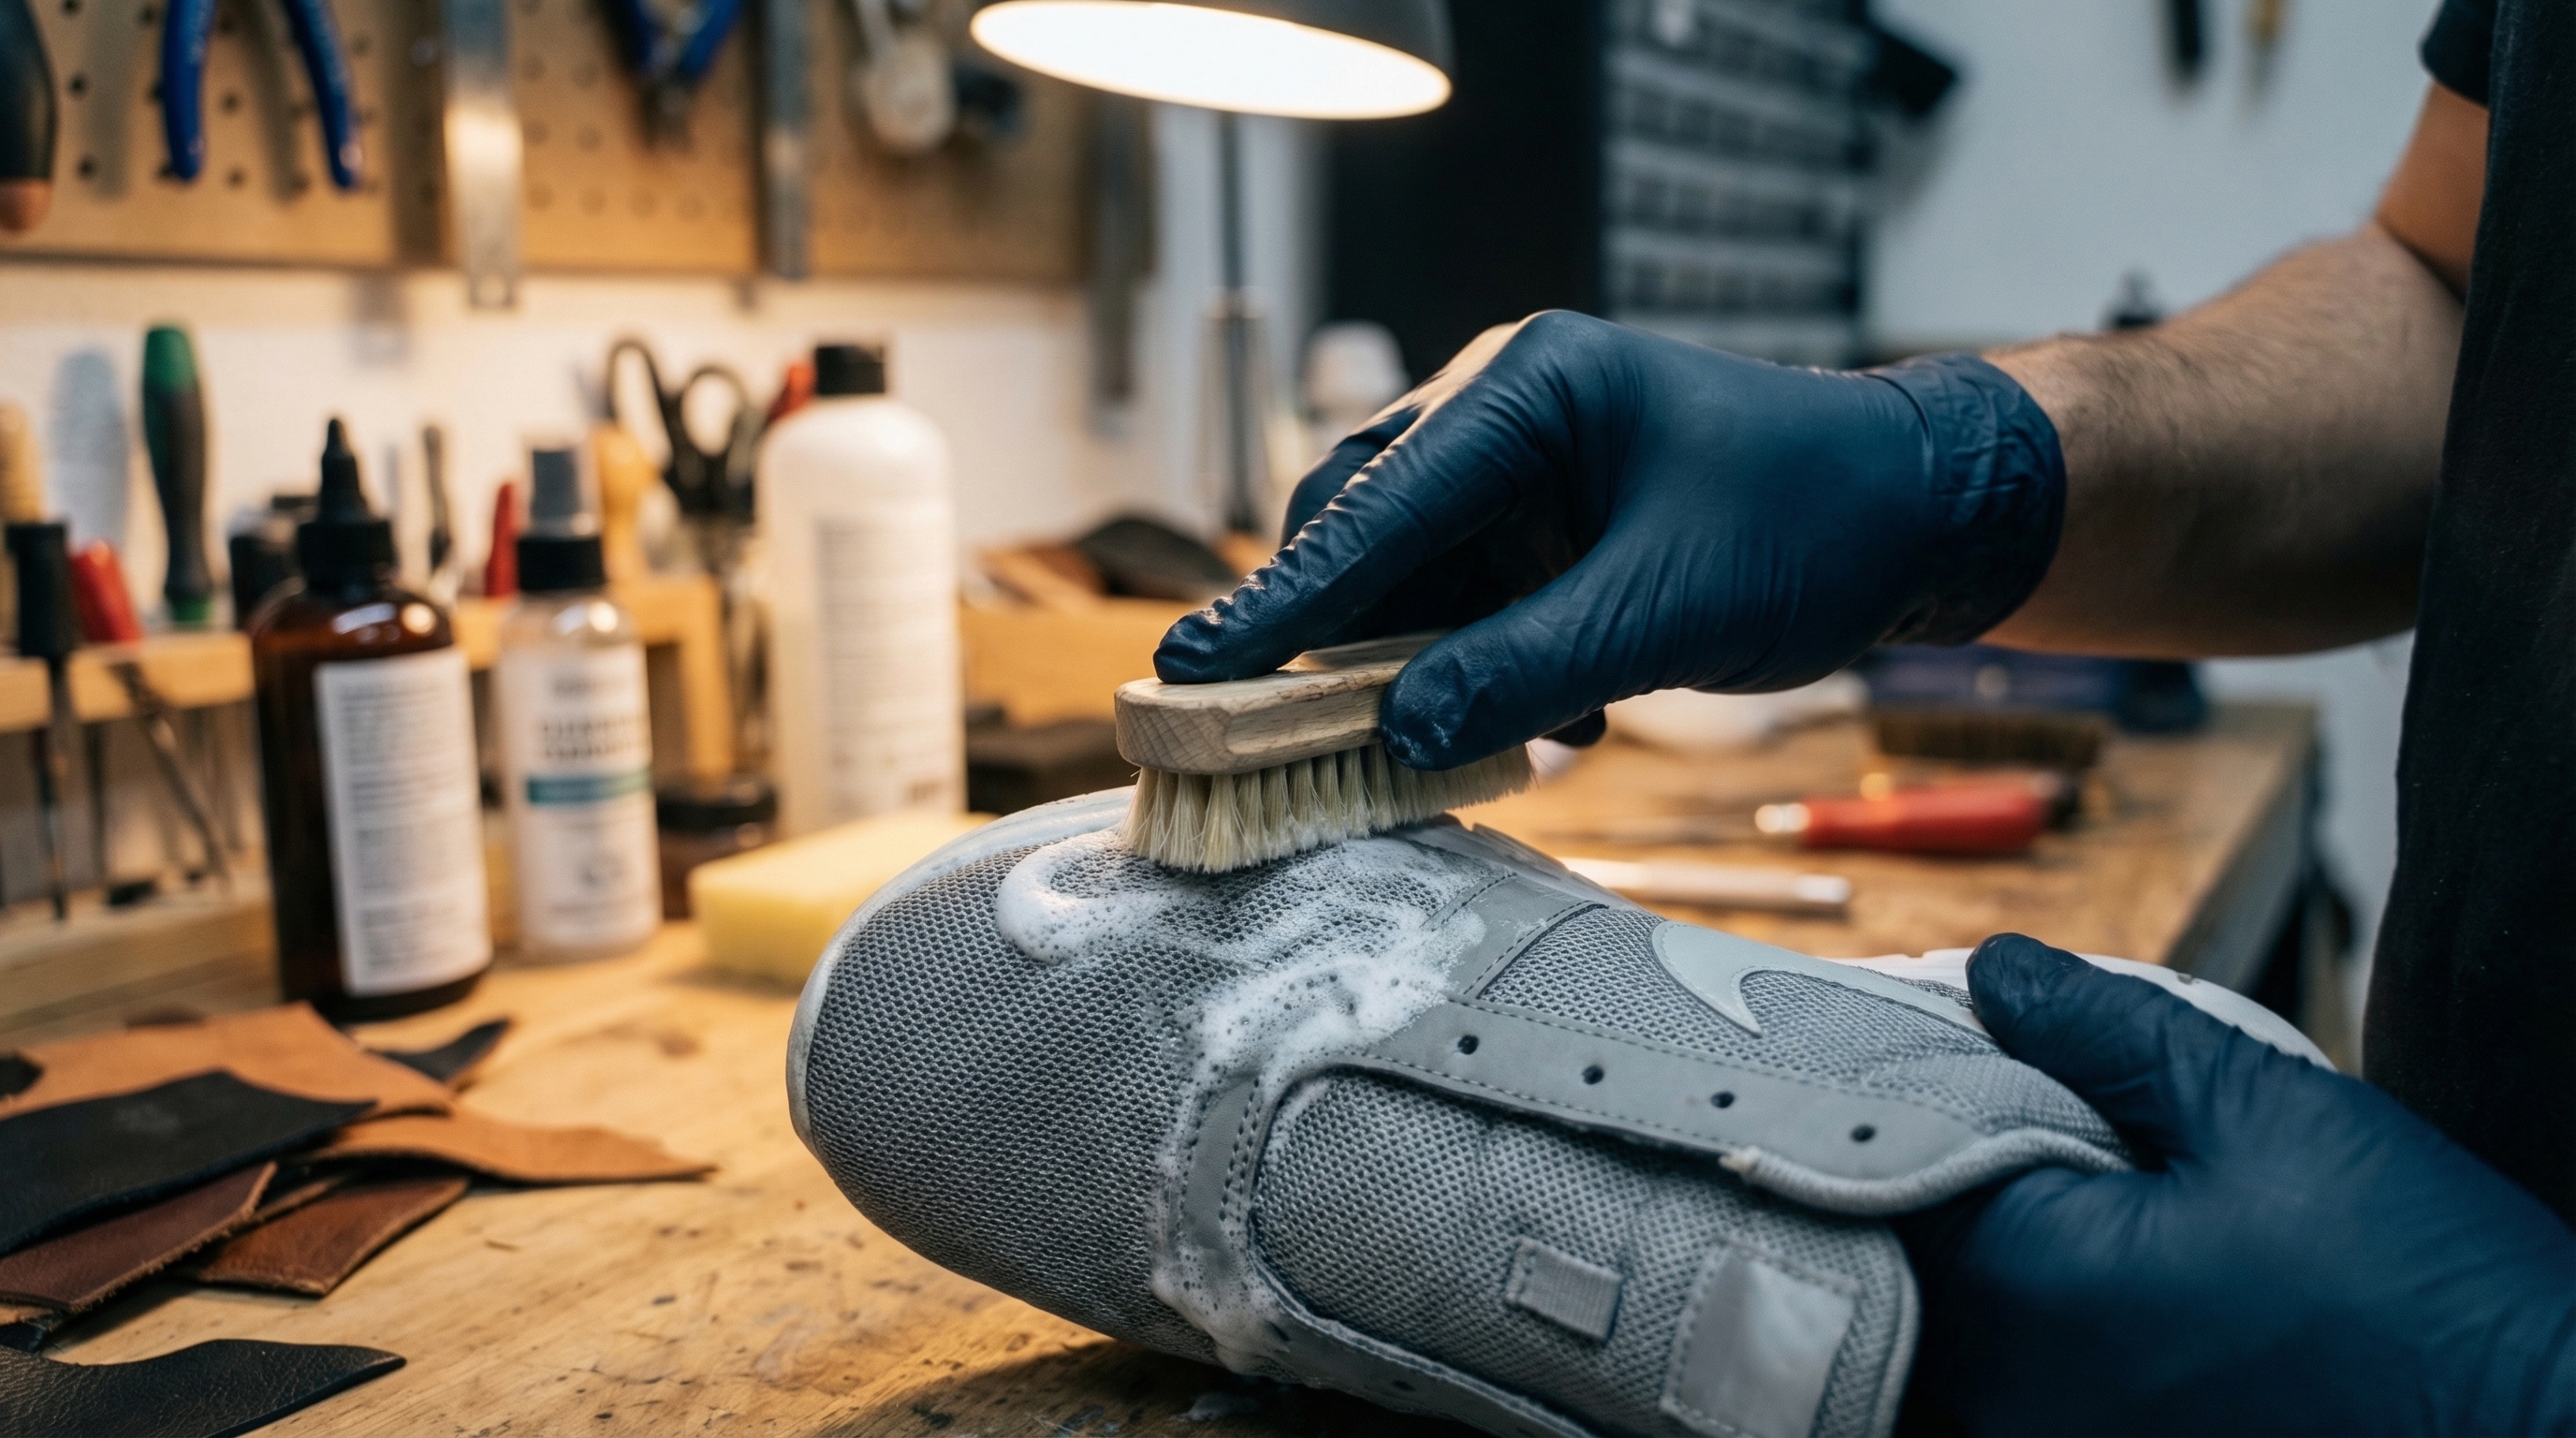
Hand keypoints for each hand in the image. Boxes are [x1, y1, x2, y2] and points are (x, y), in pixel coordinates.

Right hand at [1152, 311, 2064, 767]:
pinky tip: (1548, 726)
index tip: (1193, 674)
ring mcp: (1523, 474)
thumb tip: (1400, 735)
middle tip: (1288, 735)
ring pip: (1412, 583)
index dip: (1282, 601)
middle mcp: (1505, 415)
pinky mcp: (1547, 532)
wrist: (1923, 516)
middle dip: (1339, 639)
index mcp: (1529, 387)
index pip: (1374, 506)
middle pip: (1366, 533)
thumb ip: (1529, 668)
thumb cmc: (1815, 521)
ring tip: (1451, 744)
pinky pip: (1469, 609)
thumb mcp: (1670, 605)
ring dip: (1419, 671)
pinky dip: (1479, 675)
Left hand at [1899, 935, 2575, 1435]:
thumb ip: (2108, 1034)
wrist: (2543, 1430)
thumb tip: (1992, 970)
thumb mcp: (2265, 1113)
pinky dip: (2030, 1285)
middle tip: (1980, 1057)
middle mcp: (2011, 1389)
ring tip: (2045, 1129)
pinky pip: (2021, 1358)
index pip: (1880, 1160)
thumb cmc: (2420, 1288)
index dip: (1889, 1073)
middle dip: (1928, 1141)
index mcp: (2024, 1293)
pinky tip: (2095, 1222)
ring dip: (1977, 1216)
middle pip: (1904, 1238)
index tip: (1914, 1010)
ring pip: (1956, 1305)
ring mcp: (2055, 1434)